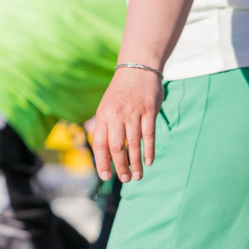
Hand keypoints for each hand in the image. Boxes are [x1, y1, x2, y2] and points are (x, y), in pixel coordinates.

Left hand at [86, 66, 164, 182]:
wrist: (137, 69)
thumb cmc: (120, 93)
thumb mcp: (105, 107)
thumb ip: (102, 127)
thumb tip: (100, 151)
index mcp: (103, 116)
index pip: (99, 144)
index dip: (102, 162)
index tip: (106, 176)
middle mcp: (116, 115)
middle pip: (117, 147)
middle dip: (120, 166)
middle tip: (125, 179)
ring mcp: (133, 113)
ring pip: (133, 144)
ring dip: (135, 162)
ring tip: (137, 176)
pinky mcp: (149, 111)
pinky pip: (149, 135)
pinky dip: (149, 150)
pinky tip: (149, 162)